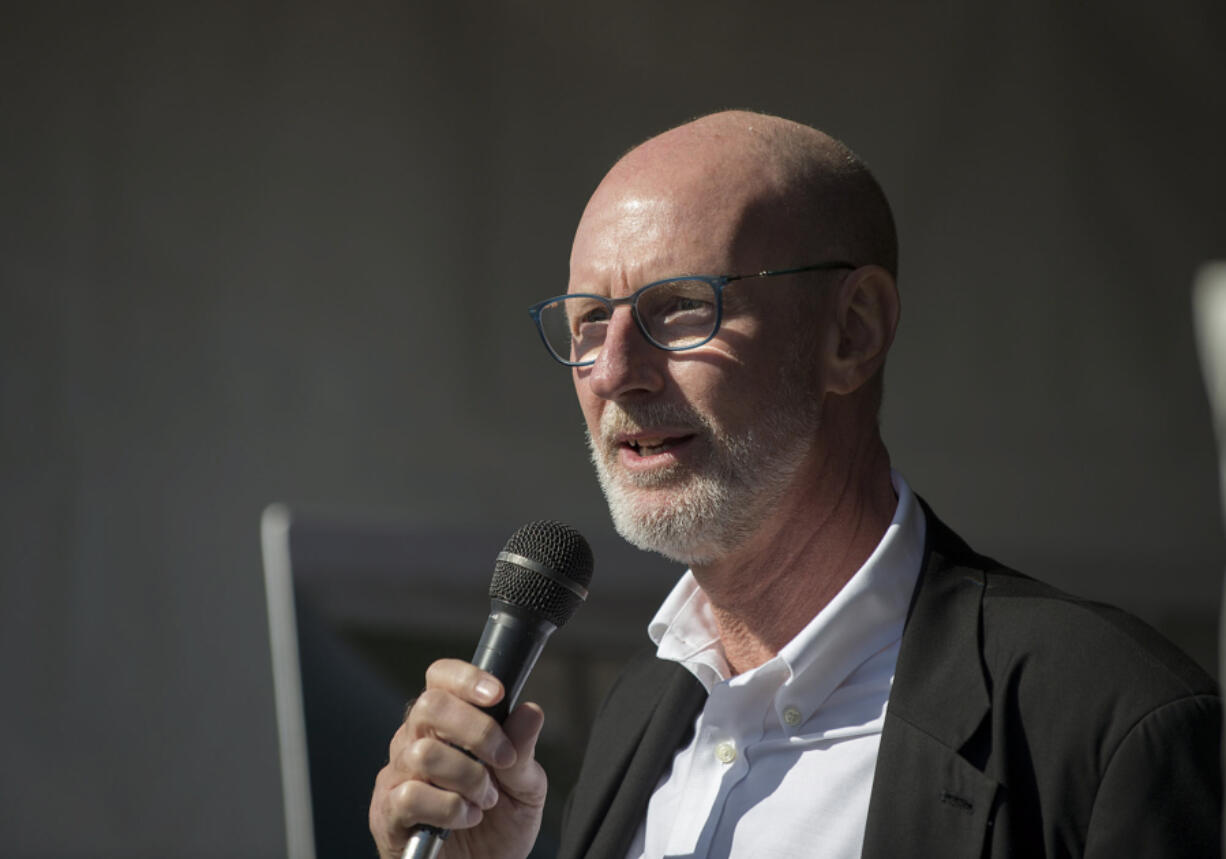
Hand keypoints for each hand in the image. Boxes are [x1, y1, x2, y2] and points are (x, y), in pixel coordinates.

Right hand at [369, 659, 546, 858]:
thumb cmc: (497, 830)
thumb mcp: (524, 788)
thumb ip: (523, 751)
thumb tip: (530, 712)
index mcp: (446, 725)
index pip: (440, 678)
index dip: (466, 678)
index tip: (497, 694)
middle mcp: (414, 741)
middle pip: (429, 706)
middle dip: (478, 730)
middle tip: (502, 759)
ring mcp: (397, 776)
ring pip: (424, 752)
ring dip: (468, 777)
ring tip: (485, 799)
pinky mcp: (387, 813)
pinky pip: (411, 796)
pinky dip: (449, 808)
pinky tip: (465, 818)